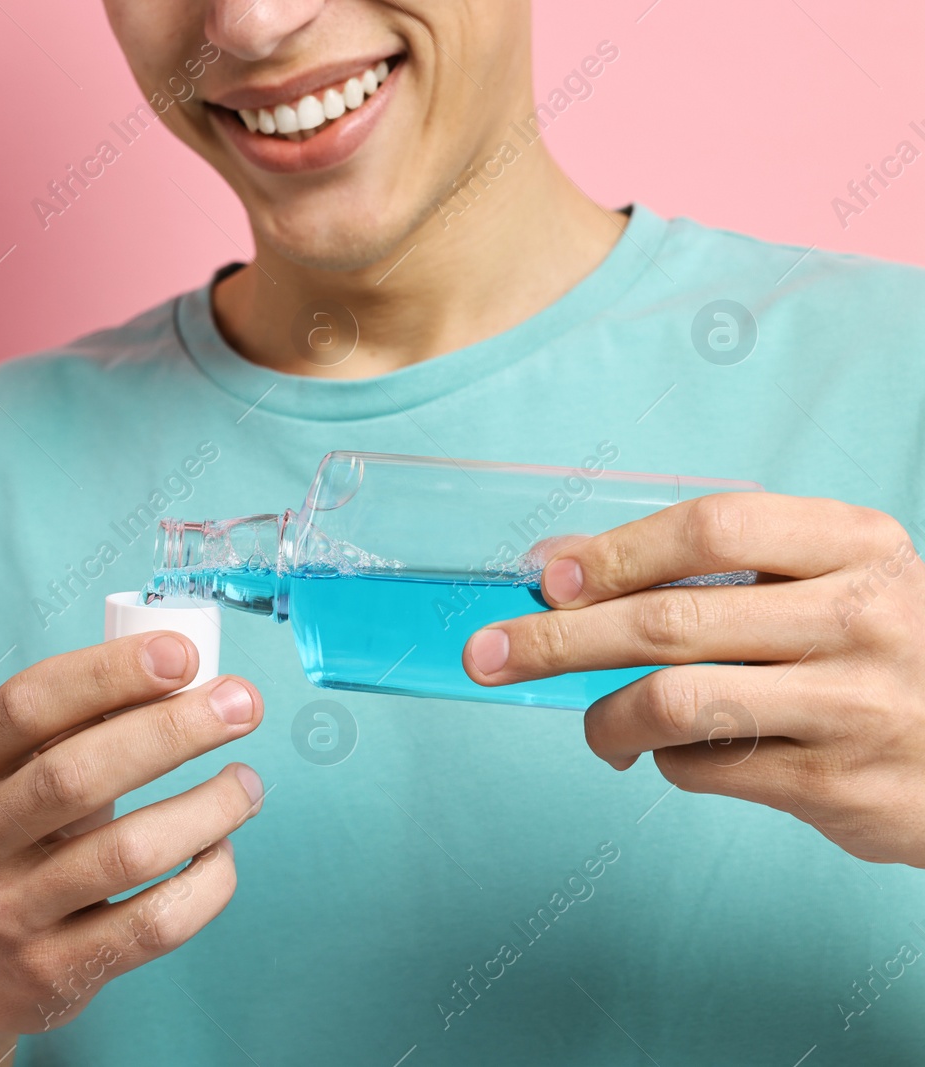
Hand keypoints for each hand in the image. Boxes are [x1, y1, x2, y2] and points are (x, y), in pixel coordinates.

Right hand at [0, 632, 264, 1063]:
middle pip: (78, 774)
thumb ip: (73, 727)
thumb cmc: (5, 841)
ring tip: (247, 783)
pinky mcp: (55, 972)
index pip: (27, 705)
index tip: (183, 654)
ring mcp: (10, 911)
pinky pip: (153, 924)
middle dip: (173, 730)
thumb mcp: (5, 777)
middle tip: (241, 704)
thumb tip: (181, 675)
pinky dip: (206, 882)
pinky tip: (221, 851)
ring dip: (208, 807)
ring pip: (128, 852)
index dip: (108, 673)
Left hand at [462, 493, 924, 865]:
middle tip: (488, 653)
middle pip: (669, 621)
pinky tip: (681, 754)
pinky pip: (706, 768)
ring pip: (674, 703)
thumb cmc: (886, 651)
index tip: (547, 577)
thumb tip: (563, 568)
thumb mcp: (836, 582)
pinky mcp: (840, 786)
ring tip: (594, 727)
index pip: (714, 529)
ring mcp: (856, 706)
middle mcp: (863, 618)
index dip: (616, 551)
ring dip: (603, 717)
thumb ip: (721, 573)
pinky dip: (668, 761)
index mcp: (858, 546)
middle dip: (557, 639)